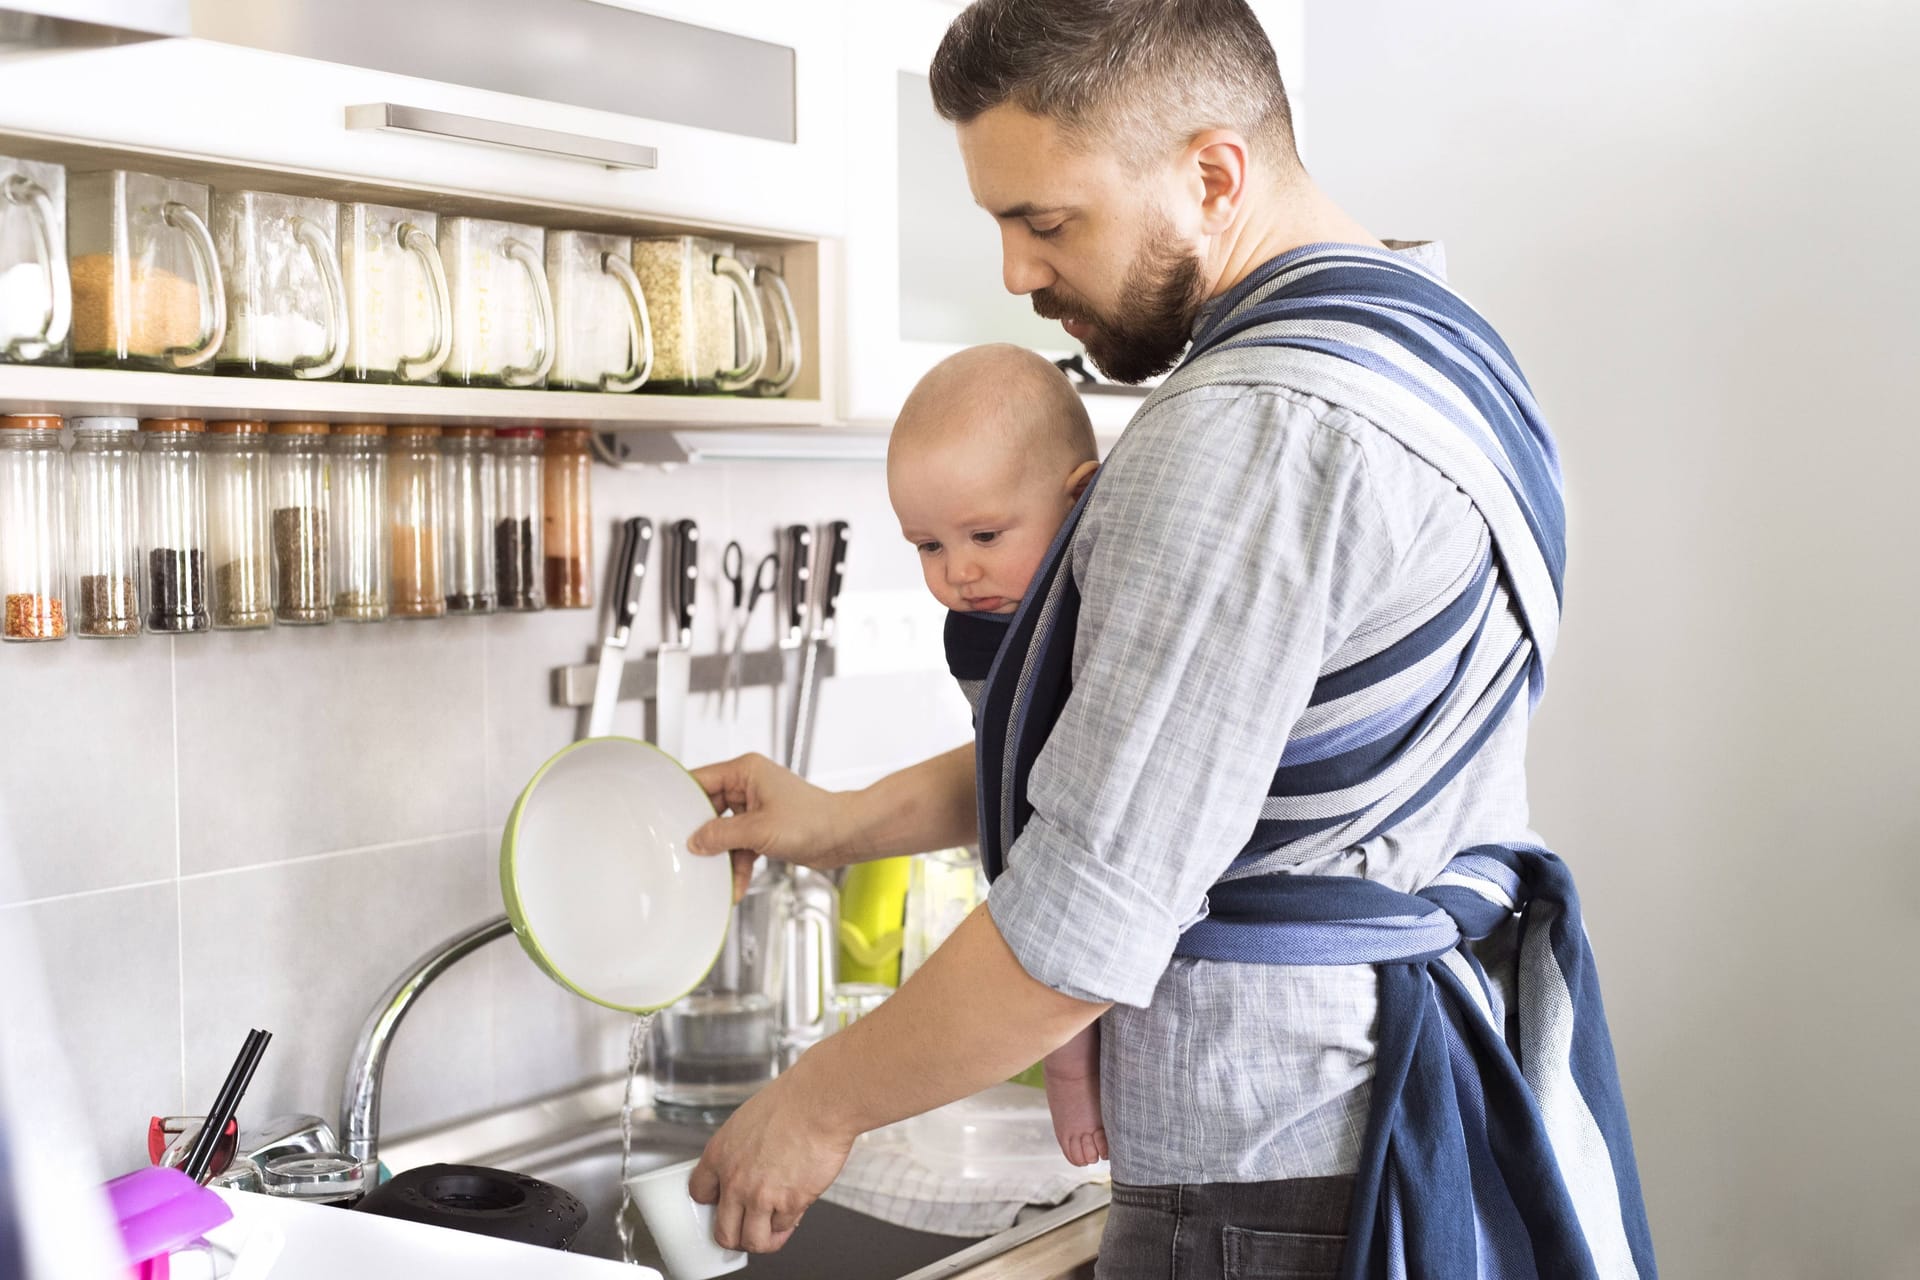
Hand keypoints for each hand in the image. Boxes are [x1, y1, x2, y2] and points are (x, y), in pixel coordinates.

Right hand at [688, 753, 856, 899]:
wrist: (844, 836)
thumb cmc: (814, 820)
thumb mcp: (758, 830)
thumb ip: (722, 836)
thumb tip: (695, 841)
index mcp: (745, 771)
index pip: (700, 780)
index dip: (682, 800)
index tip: (665, 818)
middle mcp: (748, 785)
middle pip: (709, 810)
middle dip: (703, 837)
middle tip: (689, 854)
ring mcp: (756, 807)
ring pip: (724, 832)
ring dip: (722, 856)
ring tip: (717, 877)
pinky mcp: (763, 827)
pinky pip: (739, 845)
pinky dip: (737, 864)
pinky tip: (736, 883)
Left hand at [689, 1071, 854, 1252]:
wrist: (818, 1104)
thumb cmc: (791, 1102)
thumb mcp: (747, 1120)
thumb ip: (739, 1149)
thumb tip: (745, 1164)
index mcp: (719, 1154)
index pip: (699, 1192)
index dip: (711, 1202)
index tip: (720, 1203)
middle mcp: (735, 1181)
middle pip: (723, 1232)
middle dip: (734, 1236)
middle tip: (743, 1230)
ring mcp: (761, 1197)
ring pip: (753, 1241)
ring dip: (761, 1240)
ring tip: (769, 1232)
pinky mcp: (790, 1204)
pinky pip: (783, 1228)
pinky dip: (788, 1224)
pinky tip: (792, 1212)